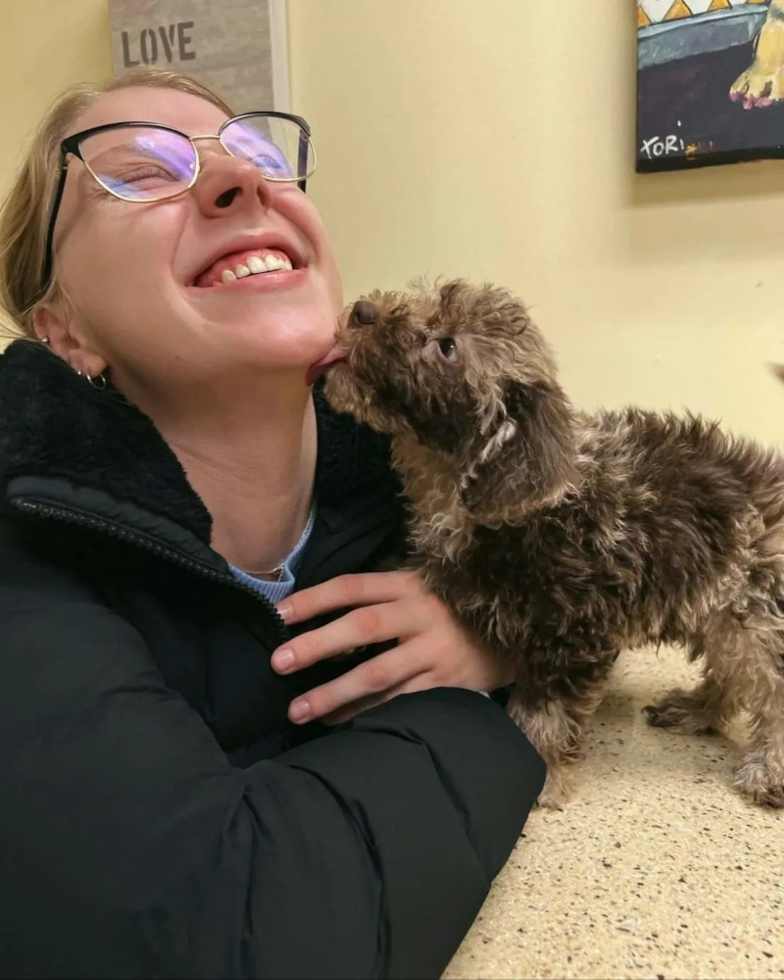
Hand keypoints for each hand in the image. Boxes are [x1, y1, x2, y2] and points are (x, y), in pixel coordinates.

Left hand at [272, 571, 514, 724]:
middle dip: (316, 645)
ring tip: (297, 710)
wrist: (519, 633)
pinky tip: (338, 724)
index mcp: (410, 584)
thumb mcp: (423, 591)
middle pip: (362, 627)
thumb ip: (382, 600)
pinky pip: (398, 702)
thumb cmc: (454, 611)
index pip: (353, 587)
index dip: (315, 599)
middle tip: (278, 662)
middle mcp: (422, 613)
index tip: (280, 614)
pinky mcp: (446, 684)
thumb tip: (320, 621)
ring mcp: (435, 650)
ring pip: (376, 673)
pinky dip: (365, 713)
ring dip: (333, 693)